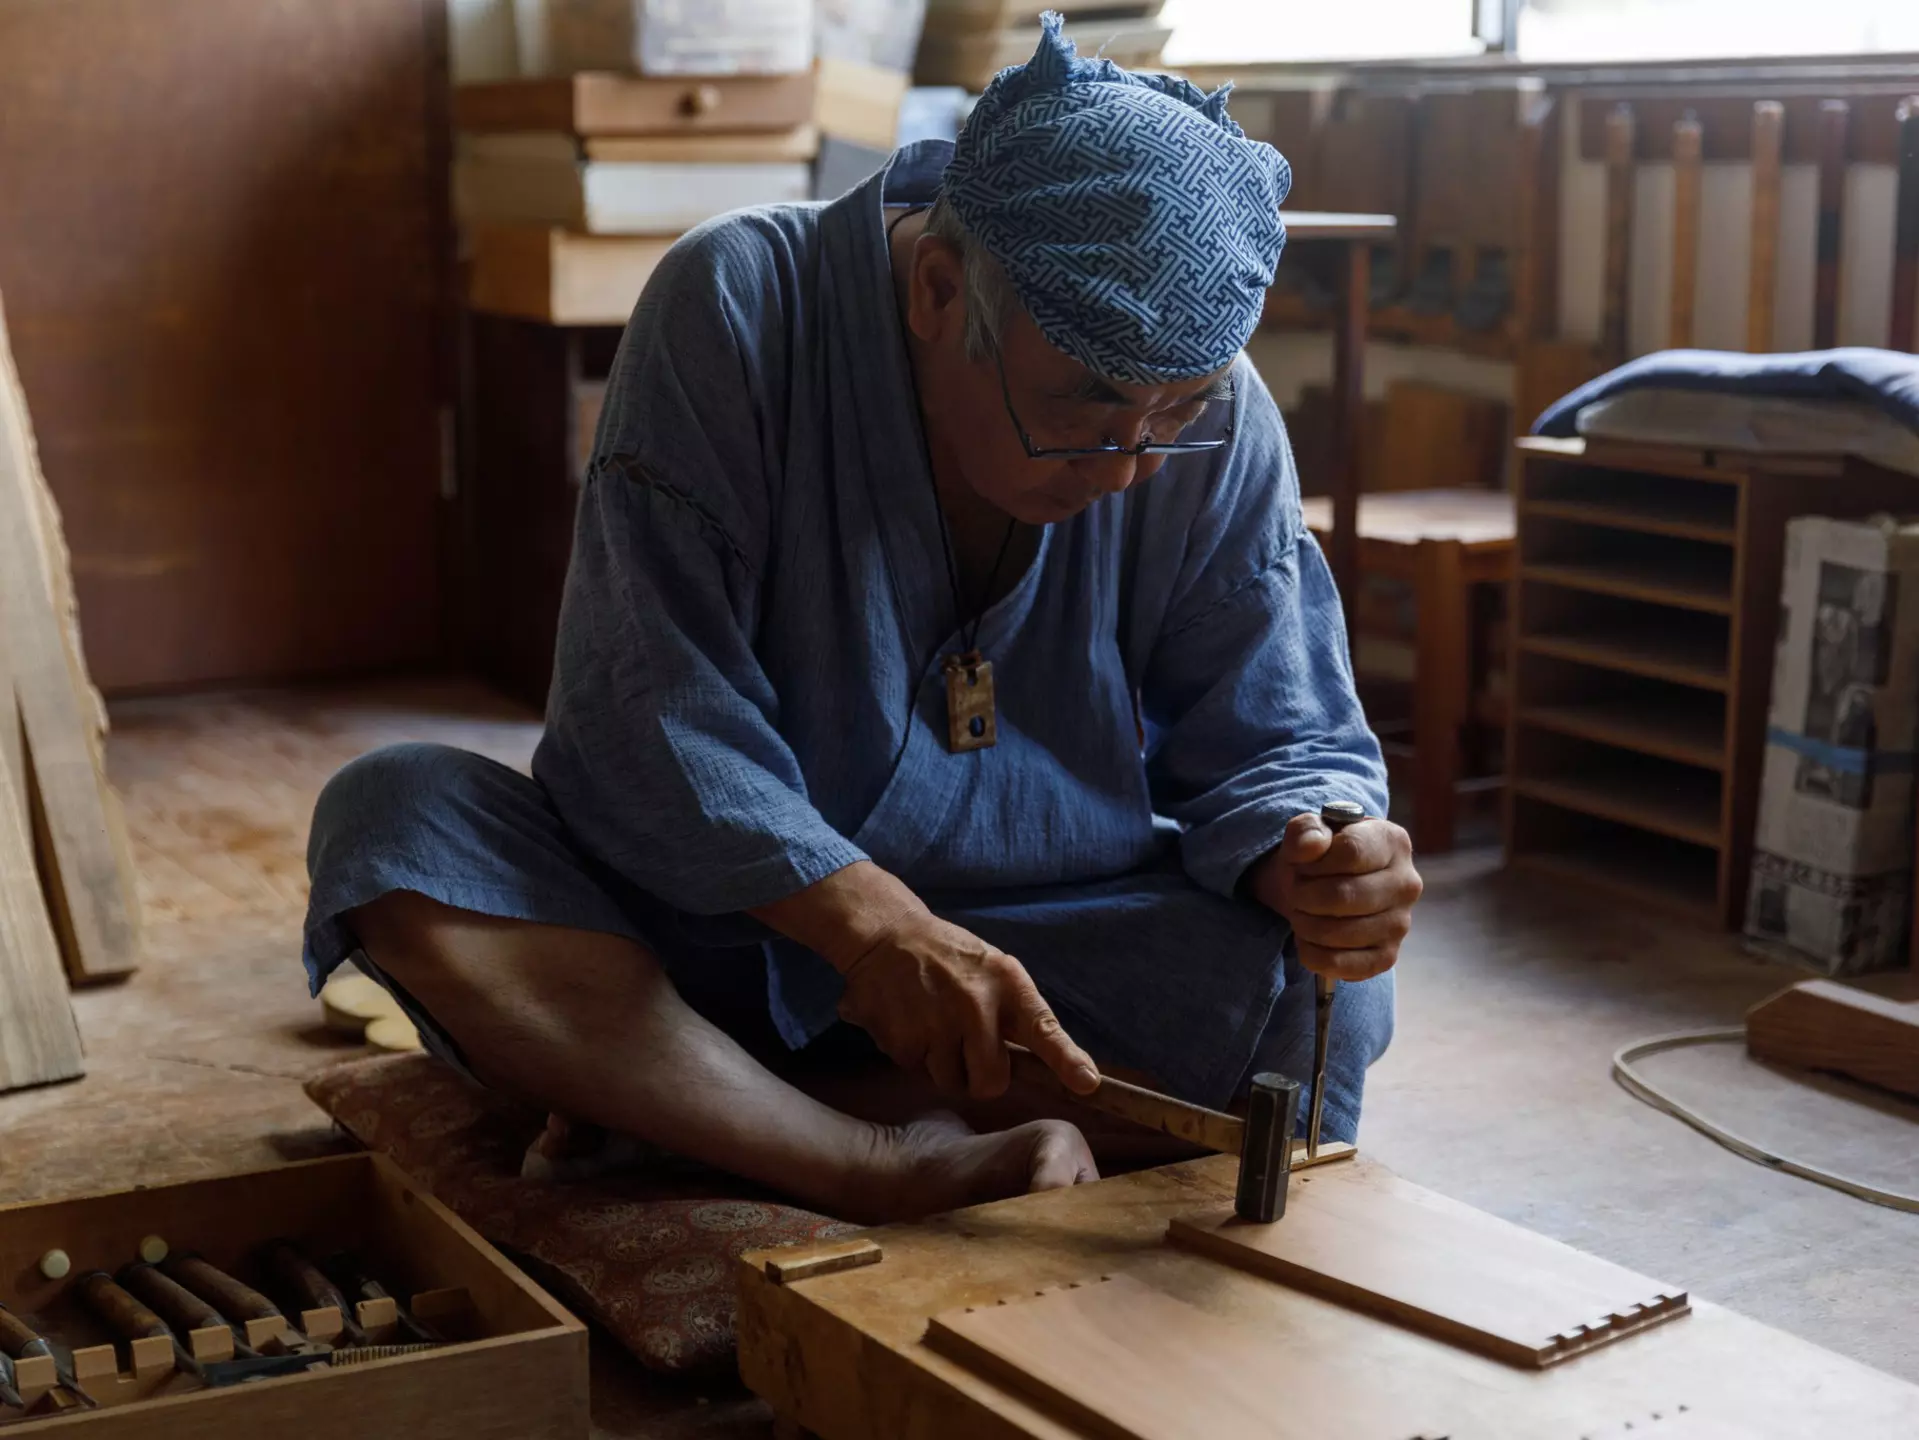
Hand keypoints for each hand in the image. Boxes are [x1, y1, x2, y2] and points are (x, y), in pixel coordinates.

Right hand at [836, 909, 1100, 1099]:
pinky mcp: (903, 1038)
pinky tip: (911, 1022)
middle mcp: (975, 1004)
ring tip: (935, 1026)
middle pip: (990, 1082)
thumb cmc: (950, 958)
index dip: (1067, 1060)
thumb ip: (1016, 1014)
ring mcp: (937, 1023)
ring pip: (951, 1082)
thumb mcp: (994, 970)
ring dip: (944, 1066)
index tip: (1087, 1083)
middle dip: (980, 1077)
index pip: (1043, 1028)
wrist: (887, 935)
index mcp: (1007, 983)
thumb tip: (1045, 1068)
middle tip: (967, 1049)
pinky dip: (915, 1055)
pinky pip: (918, 1071)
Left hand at [1248, 812, 1420, 981]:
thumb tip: (1311, 846)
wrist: (1326, 887)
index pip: (1350, 852)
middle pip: (1343, 895)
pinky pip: (1344, 965)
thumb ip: (1306, 830)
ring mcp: (1401, 924)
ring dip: (1305, 924)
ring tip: (1301, 912)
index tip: (1302, 864)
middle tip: (1295, 892)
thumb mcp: (1308, 832)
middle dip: (1303, 895)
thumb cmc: (1320, 857)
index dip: (1314, 861)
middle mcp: (1407, 883)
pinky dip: (1313, 955)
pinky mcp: (1387, 956)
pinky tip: (1308, 940)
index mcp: (1392, 842)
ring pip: (1340, 932)